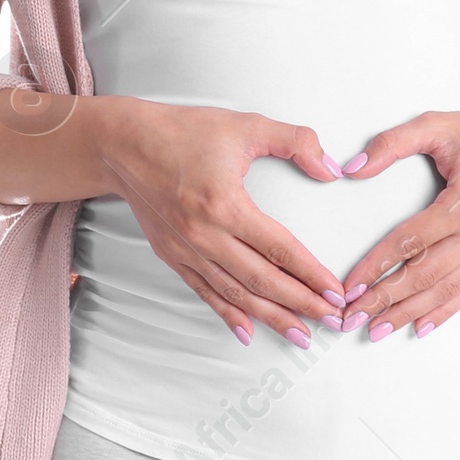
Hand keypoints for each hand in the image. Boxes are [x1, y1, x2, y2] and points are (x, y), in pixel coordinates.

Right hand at [94, 98, 347, 347]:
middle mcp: (205, 235)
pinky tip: (247, 331)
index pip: (280, 249)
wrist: (123, 144)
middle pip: (262, 281)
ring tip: (300, 334)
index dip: (312, 274)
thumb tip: (330, 168)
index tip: (336, 293)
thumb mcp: (245, 125)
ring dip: (271, 318)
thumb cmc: (182, 131)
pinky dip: (228, 313)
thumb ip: (295, 141)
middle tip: (331, 321)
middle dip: (301, 304)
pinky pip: (204, 292)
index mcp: (225, 205)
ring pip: (235, 294)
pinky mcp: (171, 255)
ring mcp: (186, 249)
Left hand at [334, 106, 459, 339]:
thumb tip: (354, 168)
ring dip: (408, 313)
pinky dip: (444, 312)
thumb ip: (392, 143)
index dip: (376, 266)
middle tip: (353, 317)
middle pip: (423, 274)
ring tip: (378, 328)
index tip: (351, 285)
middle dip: (385, 299)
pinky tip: (420, 327)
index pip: (409, 242)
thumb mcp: (439, 125)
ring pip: (444, 290)